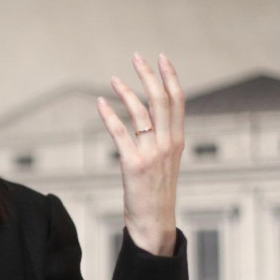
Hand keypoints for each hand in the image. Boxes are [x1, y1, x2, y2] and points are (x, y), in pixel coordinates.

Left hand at [96, 52, 185, 255]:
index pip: (178, 101)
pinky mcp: (133, 164)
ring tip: (114, 79)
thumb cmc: (157, 193)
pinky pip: (120, 133)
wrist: (154, 222)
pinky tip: (100, 102)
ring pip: (141, 113)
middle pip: (161, 100)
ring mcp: (152, 154)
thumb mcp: (166, 162)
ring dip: (127, 92)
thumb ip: (163, 140)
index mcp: (178, 141)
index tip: (162, 57)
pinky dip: (109, 115)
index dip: (171, 77)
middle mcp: (168, 144)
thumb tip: (153, 119)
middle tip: (137, 56)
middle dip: (149, 75)